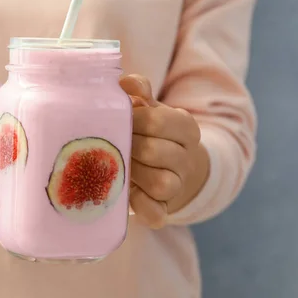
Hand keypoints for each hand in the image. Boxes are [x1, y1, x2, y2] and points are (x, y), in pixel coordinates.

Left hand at [120, 74, 209, 228]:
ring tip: (117, 165)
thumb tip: (126, 83)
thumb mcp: (150, 108)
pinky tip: (126, 193)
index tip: (120, 119)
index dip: (133, 120)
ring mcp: (178, 186)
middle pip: (154, 151)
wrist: (174, 167)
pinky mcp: (165, 210)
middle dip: (128, 146)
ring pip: (159, 183)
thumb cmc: (153, 132)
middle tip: (111, 143)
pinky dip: (139, 205)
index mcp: (186, 128)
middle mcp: (186, 157)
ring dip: (133, 174)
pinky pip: (155, 214)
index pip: (158, 120)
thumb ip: (139, 92)